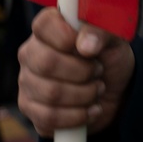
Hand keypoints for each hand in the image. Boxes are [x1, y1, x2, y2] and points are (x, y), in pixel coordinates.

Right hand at [18, 6, 134, 136]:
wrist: (113, 92)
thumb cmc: (109, 58)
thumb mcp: (115, 39)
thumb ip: (102, 33)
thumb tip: (85, 45)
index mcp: (49, 28)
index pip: (44, 24)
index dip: (67, 37)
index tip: (88, 48)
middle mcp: (31, 52)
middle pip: (46, 63)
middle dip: (82, 72)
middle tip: (98, 71)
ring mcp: (27, 81)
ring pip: (50, 93)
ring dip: (84, 95)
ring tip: (97, 89)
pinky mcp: (29, 108)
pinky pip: (48, 117)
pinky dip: (77, 116)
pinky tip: (90, 109)